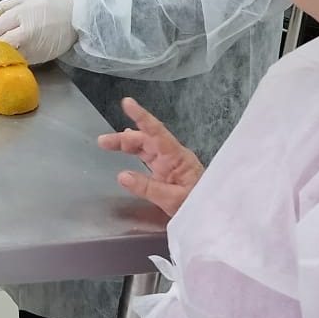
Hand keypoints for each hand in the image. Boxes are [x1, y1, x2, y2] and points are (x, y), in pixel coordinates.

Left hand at [0, 0, 75, 63]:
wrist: (78, 17)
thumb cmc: (52, 3)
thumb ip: (4, 6)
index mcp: (20, 15)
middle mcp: (24, 34)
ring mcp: (32, 48)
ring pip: (7, 56)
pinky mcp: (38, 58)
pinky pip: (19, 60)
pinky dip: (13, 58)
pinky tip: (13, 53)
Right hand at [98, 97, 203, 217]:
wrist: (215, 215)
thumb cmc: (199, 204)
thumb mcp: (174, 199)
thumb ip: (147, 188)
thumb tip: (121, 175)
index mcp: (176, 156)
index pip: (156, 132)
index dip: (141, 117)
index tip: (127, 103)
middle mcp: (172, 156)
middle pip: (146, 140)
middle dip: (124, 138)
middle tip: (102, 142)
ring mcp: (170, 164)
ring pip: (145, 148)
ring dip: (127, 145)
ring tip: (108, 144)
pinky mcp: (168, 173)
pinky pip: (149, 159)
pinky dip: (136, 154)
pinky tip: (128, 152)